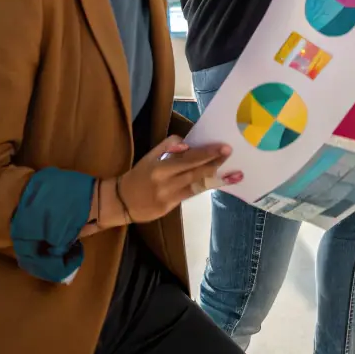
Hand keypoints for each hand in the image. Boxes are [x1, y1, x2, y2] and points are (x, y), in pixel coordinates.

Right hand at [107, 135, 232, 225]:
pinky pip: (190, 195)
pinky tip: (217, 183)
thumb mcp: (150, 156)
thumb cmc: (139, 175)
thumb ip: (168, 146)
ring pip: (196, 186)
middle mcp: (166, 184)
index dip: (207, 153)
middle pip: (195, 172)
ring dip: (216, 178)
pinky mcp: (170, 208)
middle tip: (231, 154)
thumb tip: (187, 144)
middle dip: (215, 163)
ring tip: (233, 173)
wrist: (121, 201)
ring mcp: (169, 198)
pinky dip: (204, 188)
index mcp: (160, 168)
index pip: (188, 159)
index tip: (223, 147)